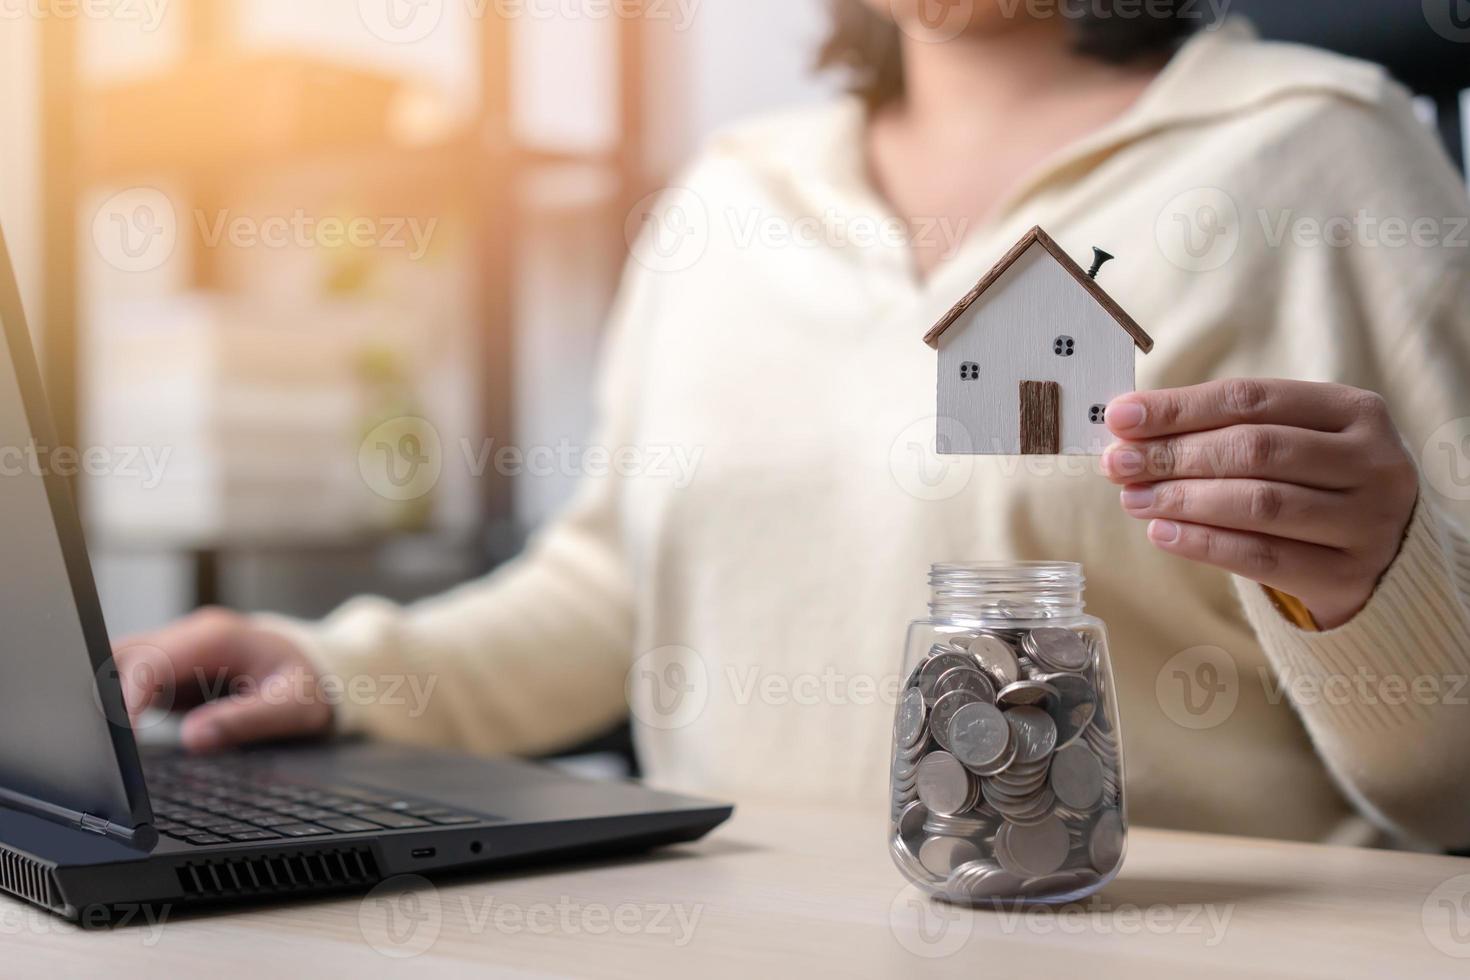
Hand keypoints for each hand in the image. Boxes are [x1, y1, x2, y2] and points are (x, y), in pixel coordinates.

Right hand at [113, 608, 332, 752]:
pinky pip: (132, 681)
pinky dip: (120, 705)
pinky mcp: (170, 669)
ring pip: (120, 665)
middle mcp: (191, 636)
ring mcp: (177, 650)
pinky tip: (120, 736)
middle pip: (124, 655)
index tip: (121, 737)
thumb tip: (193, 738)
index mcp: (218, 637)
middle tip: (103, 744)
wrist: (316, 665)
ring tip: (110, 744)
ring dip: (110, 700)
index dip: (128, 697)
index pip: (152, 659)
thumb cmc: (308, 682)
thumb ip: (246, 721)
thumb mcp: (293, 706)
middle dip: (107, 695)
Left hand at [1101, 379, 1418, 628]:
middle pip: (1254, 449)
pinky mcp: (1349, 576)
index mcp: (1355, 411)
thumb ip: (1225, 429)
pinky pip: (1262, 558)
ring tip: (1132, 498)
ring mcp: (1368, 522)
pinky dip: (1204, 543)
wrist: (1388, 559)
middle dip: (1175, 455)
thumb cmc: (1318, 485)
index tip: (1121, 416)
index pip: (1251, 399)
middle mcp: (1373, 462)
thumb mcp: (1292, 442)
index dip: (1180, 407)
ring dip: (1183, 499)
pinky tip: (1161, 532)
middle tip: (1119, 463)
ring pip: (1259, 504)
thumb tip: (1129, 425)